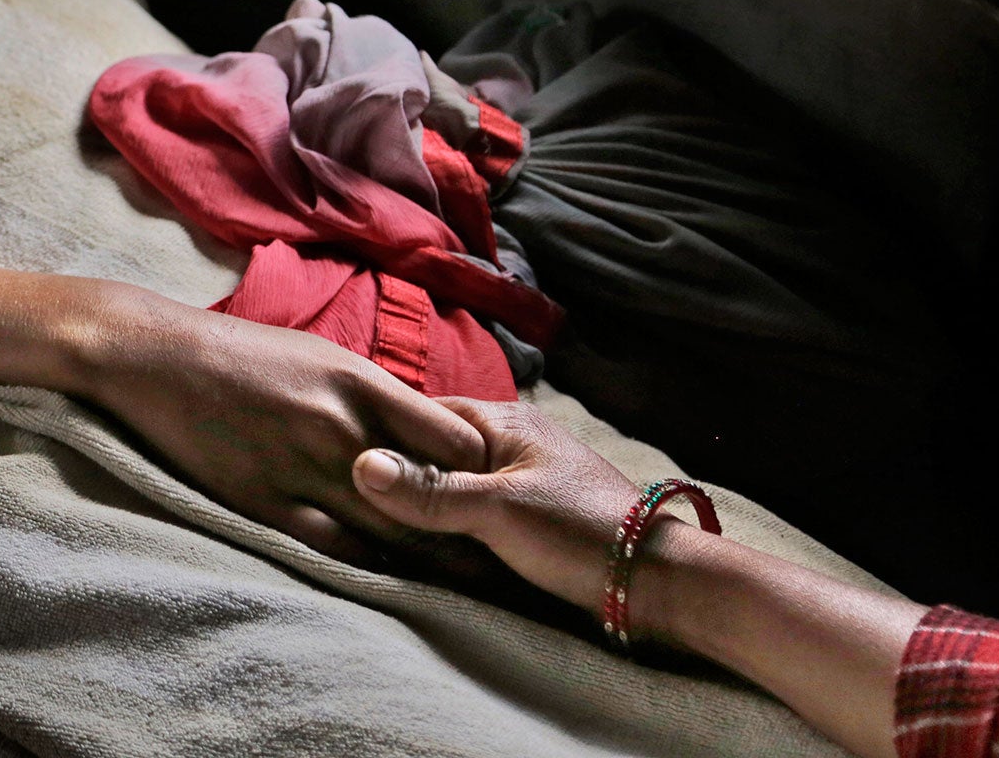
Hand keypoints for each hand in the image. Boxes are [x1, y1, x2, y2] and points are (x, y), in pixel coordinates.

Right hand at [85, 301, 488, 561]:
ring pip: (390, 532)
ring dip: (432, 562)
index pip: (453, 438)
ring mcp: (304, 469)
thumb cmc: (245, 351)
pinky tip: (395, 587)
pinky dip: (371, 570)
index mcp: (361, 383)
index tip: (505, 495)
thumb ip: (375, 394)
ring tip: (470, 588)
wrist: (161, 358)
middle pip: (432, 494)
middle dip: (474, 531)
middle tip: (510, 561)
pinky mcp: (267, 504)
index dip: (484, 472)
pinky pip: (334, 550)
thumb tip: (423, 425)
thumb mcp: (323, 356)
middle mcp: (343, 428)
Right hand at [352, 399, 647, 613]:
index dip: (380, 439)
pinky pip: (471, 512)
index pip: (418, 415)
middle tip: (353, 507)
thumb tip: (359, 464)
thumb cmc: (580, 534)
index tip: (340, 466)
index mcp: (501, 420)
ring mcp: (519, 479)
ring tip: (381, 531)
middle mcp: (508, 441)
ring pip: (450, 485)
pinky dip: (448, 527)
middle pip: (432, 452)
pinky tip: (426, 548)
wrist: (658, 583)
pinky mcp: (528, 516)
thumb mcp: (498, 510)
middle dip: (398, 479)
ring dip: (423, 508)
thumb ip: (430, 489)